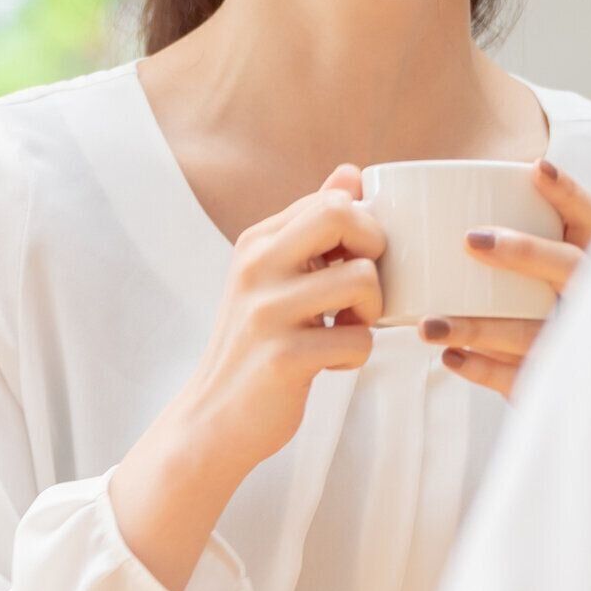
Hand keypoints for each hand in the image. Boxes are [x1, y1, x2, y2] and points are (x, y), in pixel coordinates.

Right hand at [114, 165, 386, 590]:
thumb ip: (312, 226)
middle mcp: (257, 266)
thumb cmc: (258, 344)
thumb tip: (351, 172)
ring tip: (345, 328)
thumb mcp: (275, 277)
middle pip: (345, 216)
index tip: (354, 264)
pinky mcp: (285, 356)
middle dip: (375, 250)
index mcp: (257, 241)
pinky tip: (330, 363)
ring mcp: (268, 311)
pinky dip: (356, 355)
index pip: (333, 199)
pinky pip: (359, 339)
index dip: (365, 230)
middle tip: (361, 290)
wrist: (214, 418)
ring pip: (363, 278)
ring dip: (371, 311)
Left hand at [418, 158, 590, 398]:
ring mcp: (578, 343)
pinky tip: (451, 357)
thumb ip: (516, 236)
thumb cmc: (545, 304)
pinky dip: (483, 369)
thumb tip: (412, 199)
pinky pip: (520, 378)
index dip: (570, 195)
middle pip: (570, 268)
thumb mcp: (551, 270)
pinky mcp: (557, 382)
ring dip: (478, 328)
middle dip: (525, 252)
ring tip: (427, 325)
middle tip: (472, 239)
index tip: (538, 168)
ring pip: (531, 332)